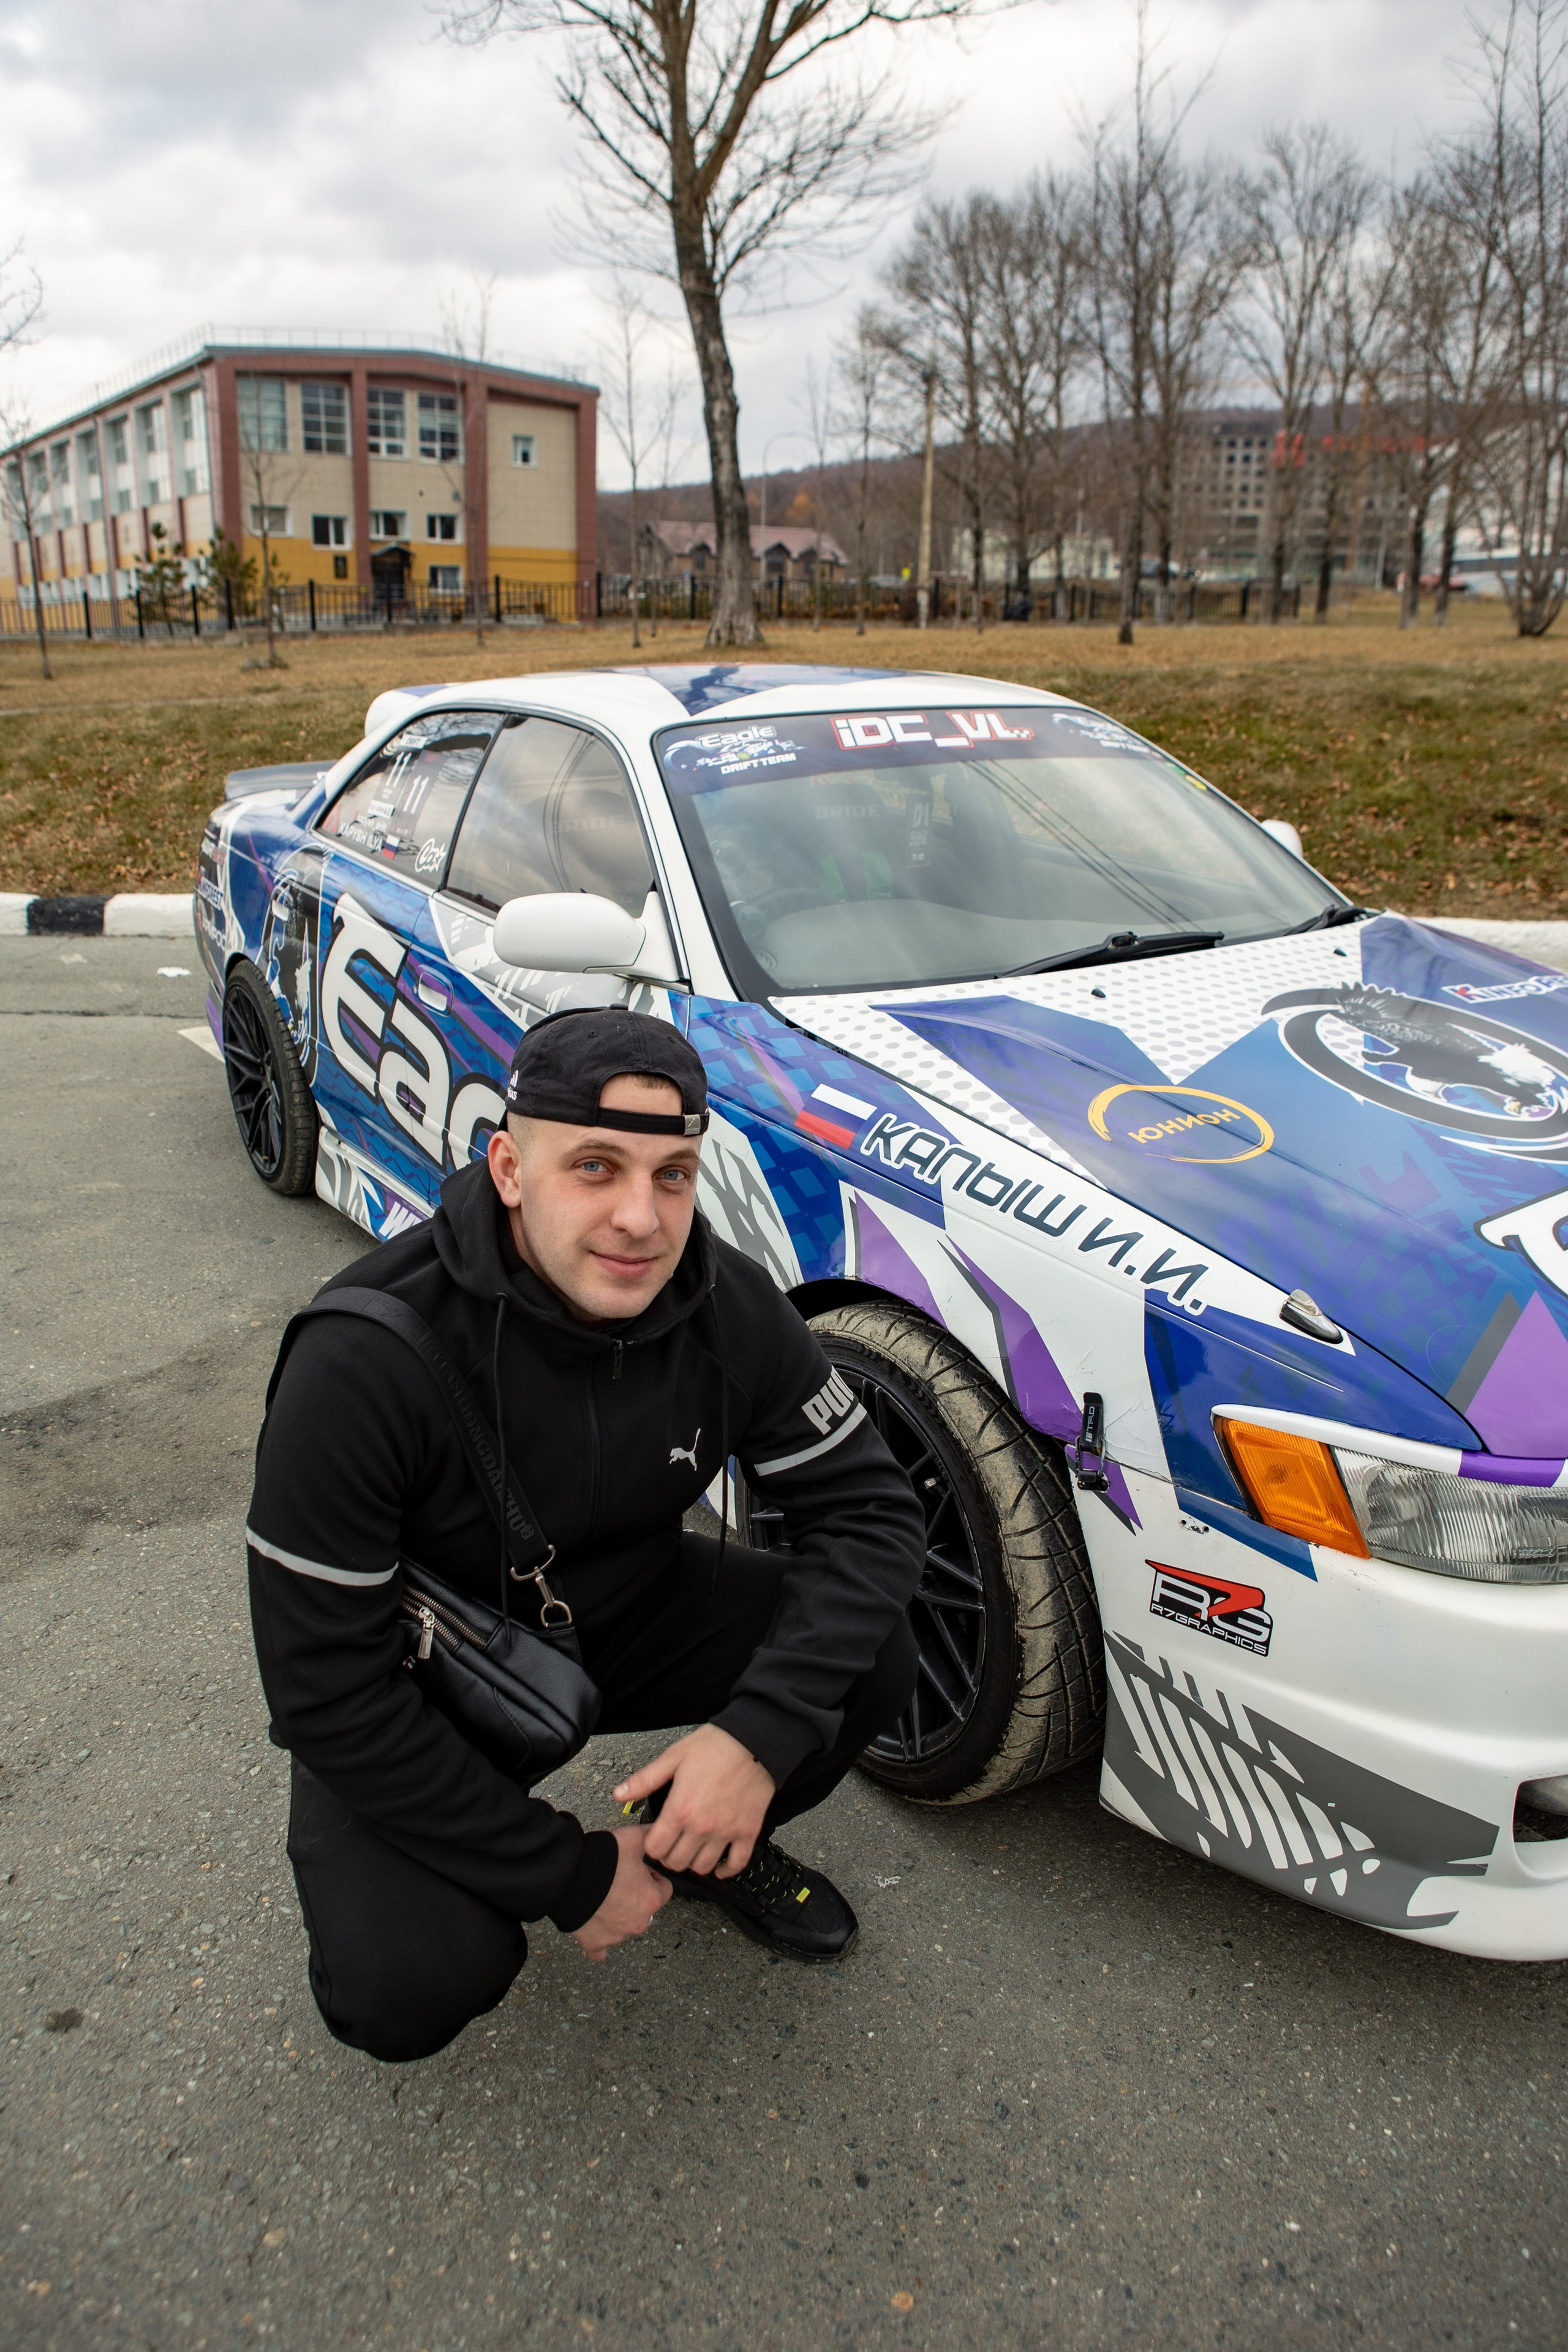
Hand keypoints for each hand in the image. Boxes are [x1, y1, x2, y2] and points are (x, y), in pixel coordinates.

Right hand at [571, 1826, 671, 1963]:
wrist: (568, 1876)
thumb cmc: (601, 1860)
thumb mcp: (632, 1838)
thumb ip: (651, 1836)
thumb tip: (660, 1830)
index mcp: (651, 1898)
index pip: (664, 1889)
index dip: (651, 1876)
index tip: (638, 1870)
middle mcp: (638, 1921)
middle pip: (644, 1908)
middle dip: (634, 1895)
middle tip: (618, 1880)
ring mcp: (617, 1935)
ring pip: (625, 1926)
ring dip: (618, 1913)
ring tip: (603, 1895)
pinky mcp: (595, 1942)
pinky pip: (600, 1950)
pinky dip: (600, 1941)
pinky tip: (597, 1931)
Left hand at [614, 1724, 775, 1879]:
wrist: (755, 1742)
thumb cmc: (715, 1746)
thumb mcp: (673, 1757)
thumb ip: (644, 1780)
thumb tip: (618, 1795)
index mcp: (680, 1810)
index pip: (655, 1849)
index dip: (651, 1845)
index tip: (655, 1836)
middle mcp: (702, 1827)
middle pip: (676, 1862)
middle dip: (669, 1856)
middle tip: (671, 1843)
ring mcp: (726, 1832)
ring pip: (703, 1867)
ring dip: (694, 1862)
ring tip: (692, 1848)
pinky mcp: (748, 1832)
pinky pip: (736, 1864)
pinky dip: (725, 1870)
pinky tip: (718, 1865)